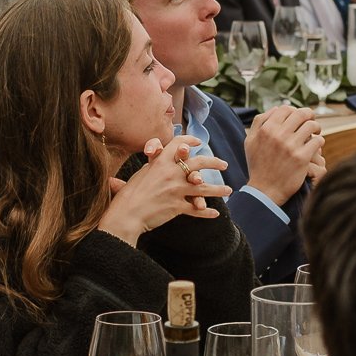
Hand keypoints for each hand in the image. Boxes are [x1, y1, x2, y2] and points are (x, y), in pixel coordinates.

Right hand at [99, 136, 230, 241]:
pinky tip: (215, 213)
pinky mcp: (178, 206)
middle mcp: (171, 173)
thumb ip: (152, 166)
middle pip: (199, 163)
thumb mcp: (140, 174)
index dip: (190, 141)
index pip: (178, 144)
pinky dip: (207, 212)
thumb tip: (154, 158)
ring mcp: (176, 190)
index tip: (199, 142)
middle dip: (214, 162)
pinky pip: (196, 209)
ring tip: (229, 190)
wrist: (126, 214)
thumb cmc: (128, 195)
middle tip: (224, 165)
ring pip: (204, 188)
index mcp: (161, 162)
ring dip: (218, 189)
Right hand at [244, 104, 324, 200]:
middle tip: (311, 120)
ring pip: (312, 125)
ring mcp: (291, 146)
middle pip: (300, 114)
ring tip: (316, 133)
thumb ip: (259, 122)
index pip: (285, 109)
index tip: (298, 117)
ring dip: (316, 127)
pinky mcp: (302, 158)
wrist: (264, 191)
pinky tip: (316, 146)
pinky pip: (317, 141)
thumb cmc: (258, 166)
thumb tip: (276, 109)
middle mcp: (278, 135)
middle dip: (309, 115)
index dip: (294, 110)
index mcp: (266, 129)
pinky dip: (319, 141)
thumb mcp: (250, 141)